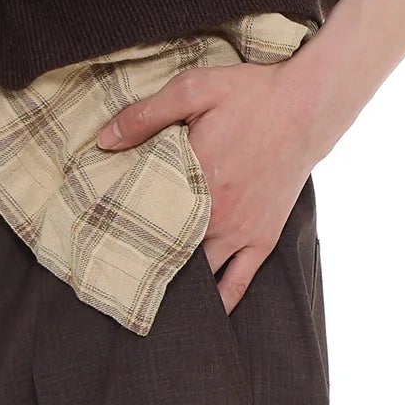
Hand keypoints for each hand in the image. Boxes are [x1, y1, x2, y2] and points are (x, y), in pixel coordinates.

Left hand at [95, 49, 346, 313]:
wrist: (308, 106)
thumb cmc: (251, 95)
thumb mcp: (193, 89)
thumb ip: (145, 115)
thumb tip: (104, 141)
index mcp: (194, 181)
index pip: (146, 221)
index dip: (121, 237)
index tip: (97, 248)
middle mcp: (216, 216)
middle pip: (170, 255)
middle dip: (144, 269)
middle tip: (115, 282)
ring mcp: (241, 232)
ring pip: (201, 276)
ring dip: (177, 288)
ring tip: (148, 302)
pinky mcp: (263, 238)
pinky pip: (239, 283)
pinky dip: (221, 302)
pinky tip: (203, 315)